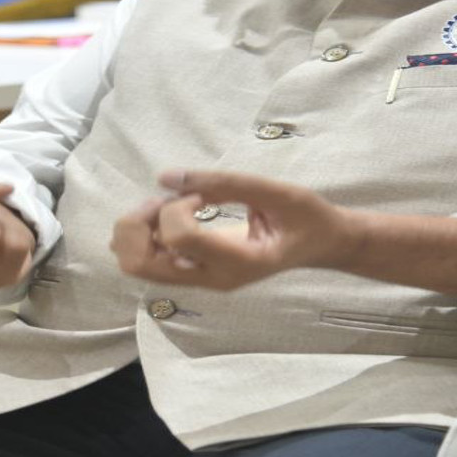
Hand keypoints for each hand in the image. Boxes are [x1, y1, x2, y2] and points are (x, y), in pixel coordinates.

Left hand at [110, 171, 361, 290]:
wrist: (319, 244)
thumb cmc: (304, 216)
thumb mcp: (275, 191)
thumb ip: (222, 183)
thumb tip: (165, 176)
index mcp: (237, 262)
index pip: (179, 237)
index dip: (177, 205)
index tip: (200, 193)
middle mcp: (213, 279)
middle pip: (139, 263)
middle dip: (138, 223)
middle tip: (166, 198)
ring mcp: (201, 280)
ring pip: (136, 264)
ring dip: (138, 228)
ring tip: (169, 205)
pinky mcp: (194, 274)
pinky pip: (149, 260)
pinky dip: (146, 234)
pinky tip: (174, 214)